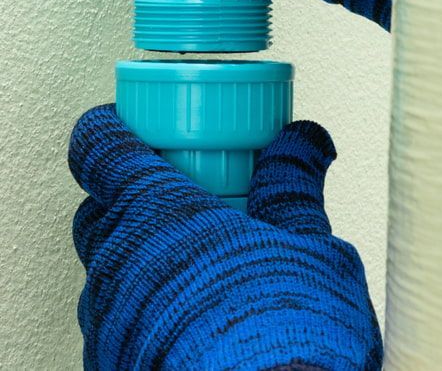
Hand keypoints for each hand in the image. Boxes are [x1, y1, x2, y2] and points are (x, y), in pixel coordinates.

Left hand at [69, 105, 381, 370]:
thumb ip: (294, 185)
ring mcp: (110, 321)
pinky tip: (198, 315)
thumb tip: (302, 140)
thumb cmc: (285, 332)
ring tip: (203, 263)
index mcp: (161, 214)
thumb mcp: (309, 244)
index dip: (112, 131)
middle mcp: (119, 265)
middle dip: (135, 194)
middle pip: (102, 209)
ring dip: (146, 256)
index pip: (102, 149)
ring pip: (110, 269)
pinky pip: (120, 319)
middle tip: (187, 194)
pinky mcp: (114, 363)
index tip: (129, 124)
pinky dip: (149, 305)